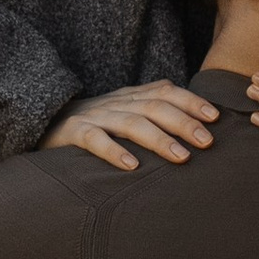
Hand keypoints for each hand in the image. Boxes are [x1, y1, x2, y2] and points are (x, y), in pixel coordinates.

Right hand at [41, 81, 221, 173]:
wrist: (44, 124)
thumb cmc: (96, 125)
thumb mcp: (125, 113)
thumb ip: (155, 112)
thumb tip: (199, 125)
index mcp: (131, 96)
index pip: (166, 91)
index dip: (191, 102)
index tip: (215, 117)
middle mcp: (116, 102)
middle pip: (155, 107)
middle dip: (184, 123)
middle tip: (207, 142)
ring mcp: (94, 116)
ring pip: (131, 123)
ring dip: (159, 139)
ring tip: (181, 156)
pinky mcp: (72, 133)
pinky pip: (94, 140)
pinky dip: (114, 151)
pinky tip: (131, 166)